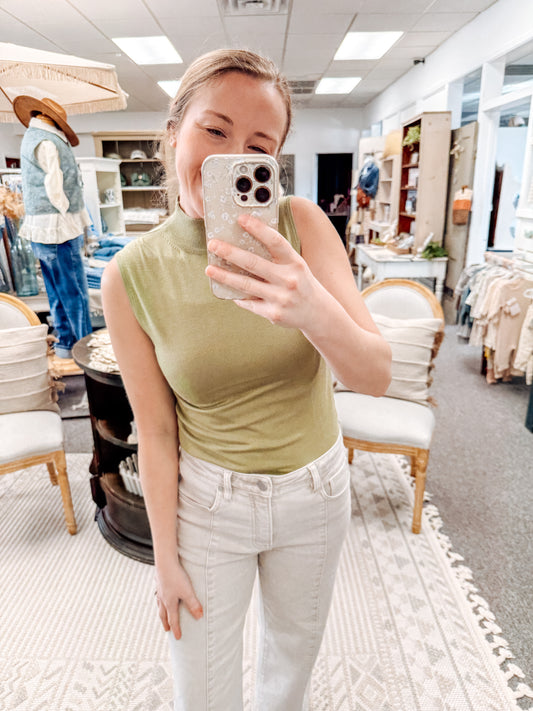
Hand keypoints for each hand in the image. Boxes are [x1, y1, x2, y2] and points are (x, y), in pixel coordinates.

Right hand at [154, 560, 202, 639]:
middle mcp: (163, 599)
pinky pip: (158, 594)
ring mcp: (160, 590)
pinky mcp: (159, 582)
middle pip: (164, 614)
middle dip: (166, 623)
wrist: (165, 561)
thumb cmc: (177, 577)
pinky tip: (160, 594)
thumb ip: (193, 604)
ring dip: (161, 612)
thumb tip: (200, 617)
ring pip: (159, 605)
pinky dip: (159, 599)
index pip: (173, 619)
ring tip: (163, 615)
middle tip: (167, 630)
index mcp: (170, 603)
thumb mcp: (188, 592)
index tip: (177, 638)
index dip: (176, 629)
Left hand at [205, 213, 326, 329]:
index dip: (258, 228)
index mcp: (295, 262)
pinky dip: (236, 296)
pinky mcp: (273, 314)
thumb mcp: (296, 266)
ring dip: (224, 276)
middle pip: (254, 263)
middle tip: (212, 244)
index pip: (275, 241)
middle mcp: (288, 279)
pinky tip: (225, 289)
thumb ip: (276, 256)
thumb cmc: (301, 283)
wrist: (319, 314)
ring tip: (209, 269)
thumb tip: (244, 243)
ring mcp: (280, 298)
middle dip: (230, 253)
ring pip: (246, 285)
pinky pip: (249, 302)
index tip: (240, 219)